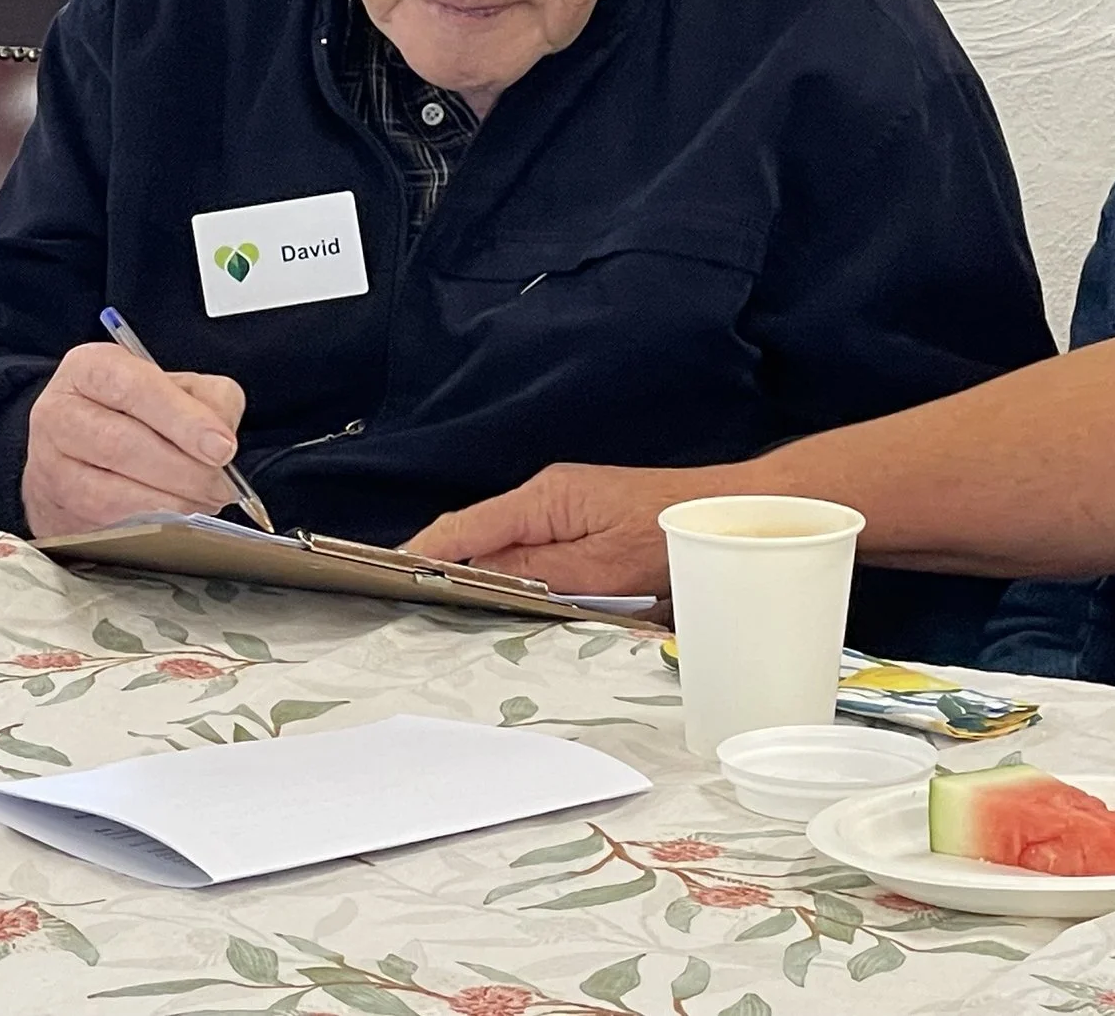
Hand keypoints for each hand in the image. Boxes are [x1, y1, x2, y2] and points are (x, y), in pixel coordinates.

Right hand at [22, 342, 247, 537]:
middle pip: (122, 444)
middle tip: (221, 484)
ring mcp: (48, 463)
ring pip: (111, 491)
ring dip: (170, 502)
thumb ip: (209, 400)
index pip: (135, 388)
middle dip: (184, 470)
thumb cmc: (136, 413)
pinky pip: (105, 521)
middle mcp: (58, 411)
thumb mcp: (177, 388)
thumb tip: (221, 440)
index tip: (222, 447)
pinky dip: (149, 522)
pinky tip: (177, 517)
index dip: (183, 419)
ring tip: (205, 501)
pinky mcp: (52, 507)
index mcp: (89, 368)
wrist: (81, 451)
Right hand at [406, 462, 738, 595]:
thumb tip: (473, 579)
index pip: (463, 528)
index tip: (383, 579)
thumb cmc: (676, 536)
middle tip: (404, 611)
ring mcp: (563, 513)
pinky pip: (529, 554)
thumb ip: (535, 575)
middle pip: (475, 538)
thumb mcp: (601, 568)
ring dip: (476, 579)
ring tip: (440, 616)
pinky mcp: (580, 529)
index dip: (420, 554)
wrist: (731, 517)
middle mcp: (547, 499)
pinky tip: (500, 606)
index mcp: (545, 499)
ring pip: (501, 550)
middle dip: (440, 570)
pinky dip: (508, 579)